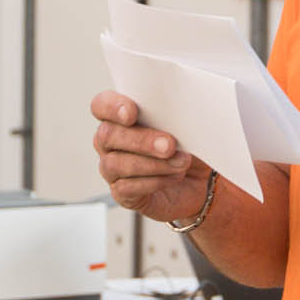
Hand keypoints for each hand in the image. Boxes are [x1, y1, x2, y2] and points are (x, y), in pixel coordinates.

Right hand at [92, 91, 210, 221]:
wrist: (198, 181)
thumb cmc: (185, 145)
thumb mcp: (185, 125)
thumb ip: (174, 115)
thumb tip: (180, 111)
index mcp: (119, 117)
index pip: (101, 105)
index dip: (111, 107)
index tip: (132, 113)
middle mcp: (109, 142)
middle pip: (107, 135)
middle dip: (141, 140)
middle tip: (170, 145)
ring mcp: (112, 169)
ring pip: (116, 164)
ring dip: (153, 163)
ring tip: (181, 162)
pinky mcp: (122, 194)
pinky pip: (127, 188)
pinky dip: (154, 181)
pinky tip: (174, 176)